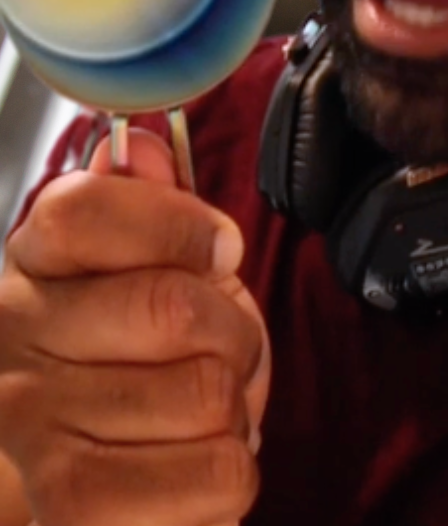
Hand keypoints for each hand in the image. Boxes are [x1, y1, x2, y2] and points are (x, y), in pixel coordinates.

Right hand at [0, 127, 270, 525]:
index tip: (216, 250)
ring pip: (208, 393)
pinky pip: (221, 471)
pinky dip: (232, 471)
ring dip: (234, 405)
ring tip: (197, 413)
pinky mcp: (77, 508)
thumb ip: (149, 208)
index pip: (85, 210)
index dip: (183, 227)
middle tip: (218, 350)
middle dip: (234, 331)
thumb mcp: (147, 268)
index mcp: (31, 265)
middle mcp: (12, 342)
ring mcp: (34, 430)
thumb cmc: (128, 363)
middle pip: (175, 308)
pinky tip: (189, 464)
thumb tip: (141, 149)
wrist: (82, 480)